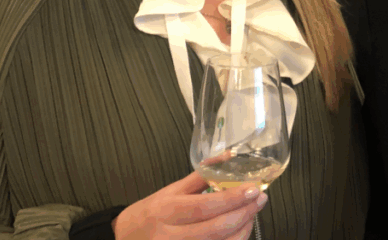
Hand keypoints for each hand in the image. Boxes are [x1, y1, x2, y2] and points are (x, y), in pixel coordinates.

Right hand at [112, 171, 266, 239]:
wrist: (127, 238)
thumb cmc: (152, 211)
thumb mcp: (172, 190)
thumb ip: (201, 175)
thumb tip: (228, 156)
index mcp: (167, 210)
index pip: (204, 206)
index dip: (232, 199)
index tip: (253, 189)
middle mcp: (171, 234)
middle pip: (215, 229)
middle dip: (244, 214)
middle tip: (260, 199)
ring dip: (242, 229)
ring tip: (253, 212)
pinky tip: (241, 229)